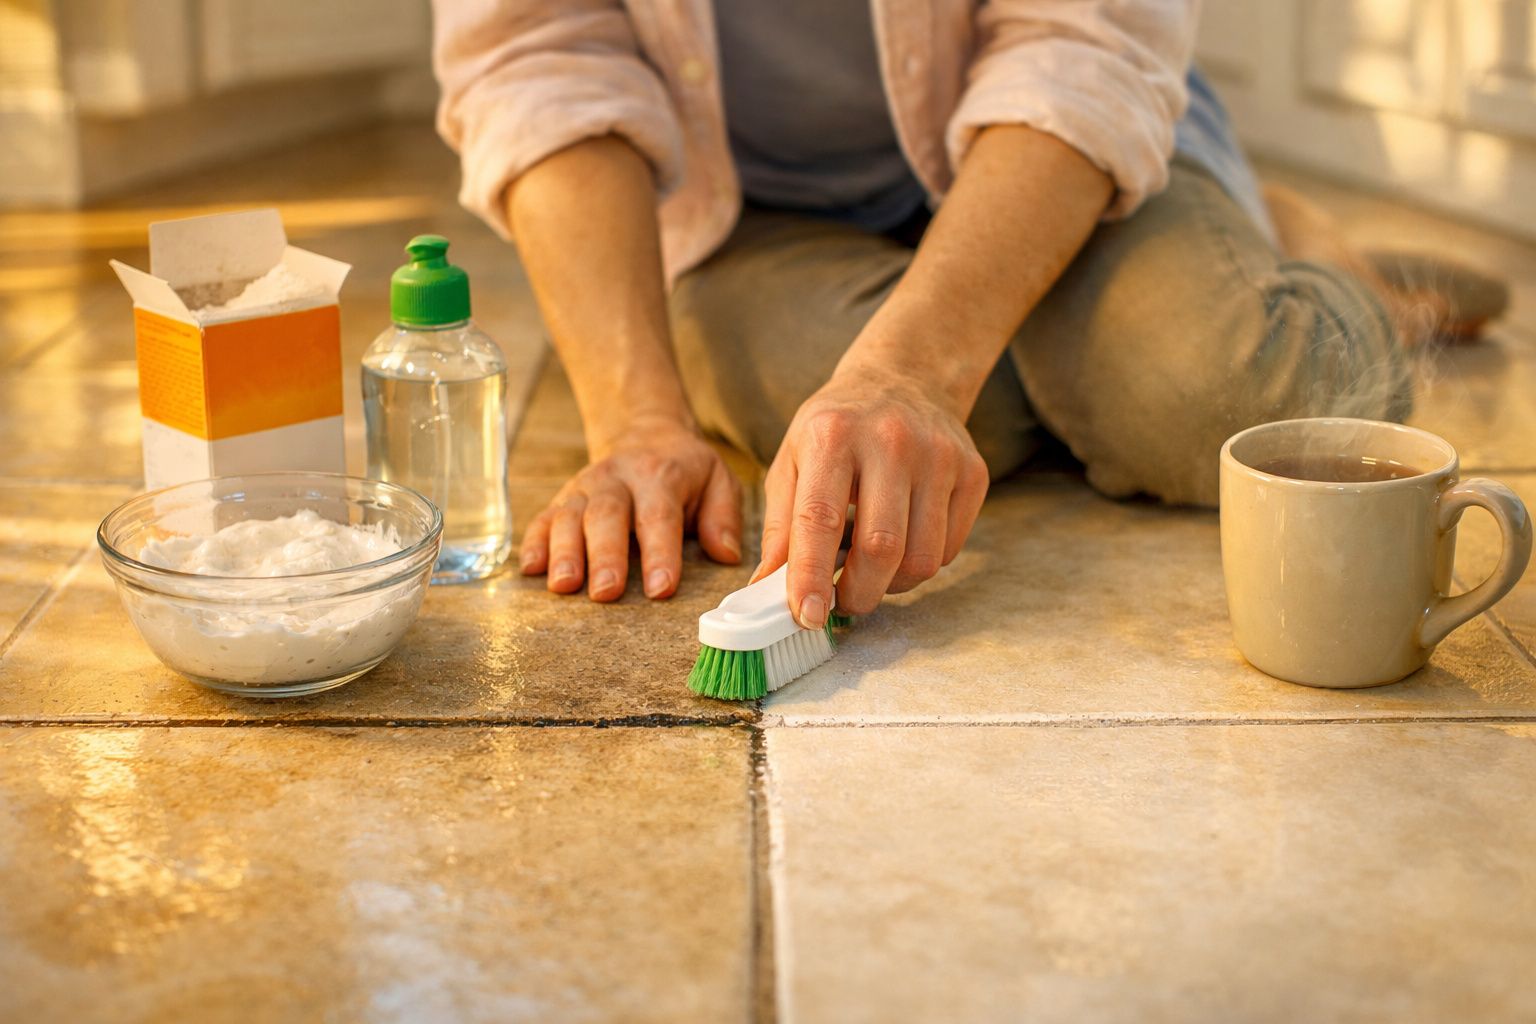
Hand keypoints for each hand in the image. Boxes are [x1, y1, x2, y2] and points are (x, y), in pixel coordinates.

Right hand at [520, 417, 742, 599]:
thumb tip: (727, 555)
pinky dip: (535, 543)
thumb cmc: (685, 471)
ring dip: (564, 552)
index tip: (662, 589)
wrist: (644, 435)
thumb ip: (724, 517)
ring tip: (563, 586)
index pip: (659, 516)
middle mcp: (617, 480)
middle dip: (605, 556)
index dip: (660, 553)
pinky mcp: (562, 500)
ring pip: (569, 518)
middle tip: (606, 593)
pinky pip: (543, 519)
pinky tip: (531, 569)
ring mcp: (584, 489)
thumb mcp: (718, 480)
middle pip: (607, 516)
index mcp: (660, 476)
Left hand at [754, 365, 988, 626]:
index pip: (820, 520)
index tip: (807, 617)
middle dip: (858, 593)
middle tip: (842, 602)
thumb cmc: (836, 429)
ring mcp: (939, 456)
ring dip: (891, 585)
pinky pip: (950, 550)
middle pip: (881, 548)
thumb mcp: (791, 462)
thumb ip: (779, 529)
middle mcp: (891, 441)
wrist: (903, 378)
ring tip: (870, 570)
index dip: (811, 577)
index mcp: (832, 436)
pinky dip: (921, 565)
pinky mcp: (972, 472)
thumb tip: (765, 592)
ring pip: (922, 559)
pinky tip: (902, 544)